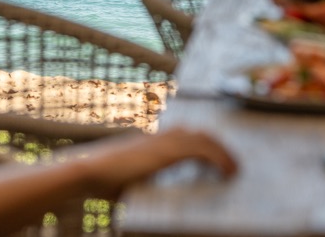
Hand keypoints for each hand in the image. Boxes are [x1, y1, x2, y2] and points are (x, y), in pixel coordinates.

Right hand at [78, 126, 237, 198]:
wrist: (89, 171)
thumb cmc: (104, 179)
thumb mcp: (131, 178)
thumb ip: (146, 181)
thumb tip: (147, 192)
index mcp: (153, 140)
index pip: (187, 134)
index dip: (206, 142)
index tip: (219, 156)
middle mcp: (161, 136)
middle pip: (201, 133)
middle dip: (219, 145)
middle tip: (233, 163)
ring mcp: (164, 142)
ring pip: (205, 140)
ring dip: (223, 152)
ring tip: (234, 169)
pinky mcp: (167, 152)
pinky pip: (202, 151)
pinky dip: (218, 160)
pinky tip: (227, 172)